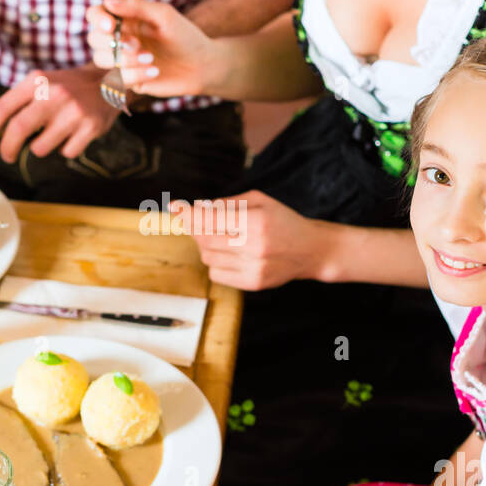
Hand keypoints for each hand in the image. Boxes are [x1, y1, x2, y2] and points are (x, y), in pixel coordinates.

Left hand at [0, 65, 119, 161]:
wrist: (109, 80)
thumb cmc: (68, 86)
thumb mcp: (42, 82)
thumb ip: (19, 102)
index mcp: (36, 80)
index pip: (3, 108)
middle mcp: (54, 93)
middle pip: (18, 129)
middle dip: (8, 148)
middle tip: (7, 156)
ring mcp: (73, 111)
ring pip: (41, 147)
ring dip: (41, 148)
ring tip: (53, 135)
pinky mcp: (90, 127)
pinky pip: (66, 152)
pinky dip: (65, 149)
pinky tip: (73, 135)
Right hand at [85, 0, 220, 97]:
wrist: (202, 66)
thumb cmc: (185, 36)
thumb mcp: (163, 15)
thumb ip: (136, 7)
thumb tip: (108, 2)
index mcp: (125, 19)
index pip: (96, 15)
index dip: (98, 19)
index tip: (111, 26)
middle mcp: (119, 38)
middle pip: (93, 39)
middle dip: (112, 43)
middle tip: (138, 45)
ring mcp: (122, 60)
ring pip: (100, 60)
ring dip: (124, 60)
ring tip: (150, 59)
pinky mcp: (128, 79)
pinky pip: (117, 79)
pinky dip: (135, 75)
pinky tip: (155, 72)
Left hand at [178, 190, 328, 289]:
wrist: (310, 250)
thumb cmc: (283, 221)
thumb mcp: (259, 201)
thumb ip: (227, 204)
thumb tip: (196, 208)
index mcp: (256, 221)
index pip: (210, 219)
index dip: (189, 213)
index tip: (175, 207)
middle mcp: (255, 247)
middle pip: (205, 239)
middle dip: (195, 228)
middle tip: (195, 221)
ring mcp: (254, 268)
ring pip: (208, 257)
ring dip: (206, 245)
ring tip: (220, 237)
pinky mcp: (253, 284)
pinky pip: (217, 275)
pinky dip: (215, 262)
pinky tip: (228, 254)